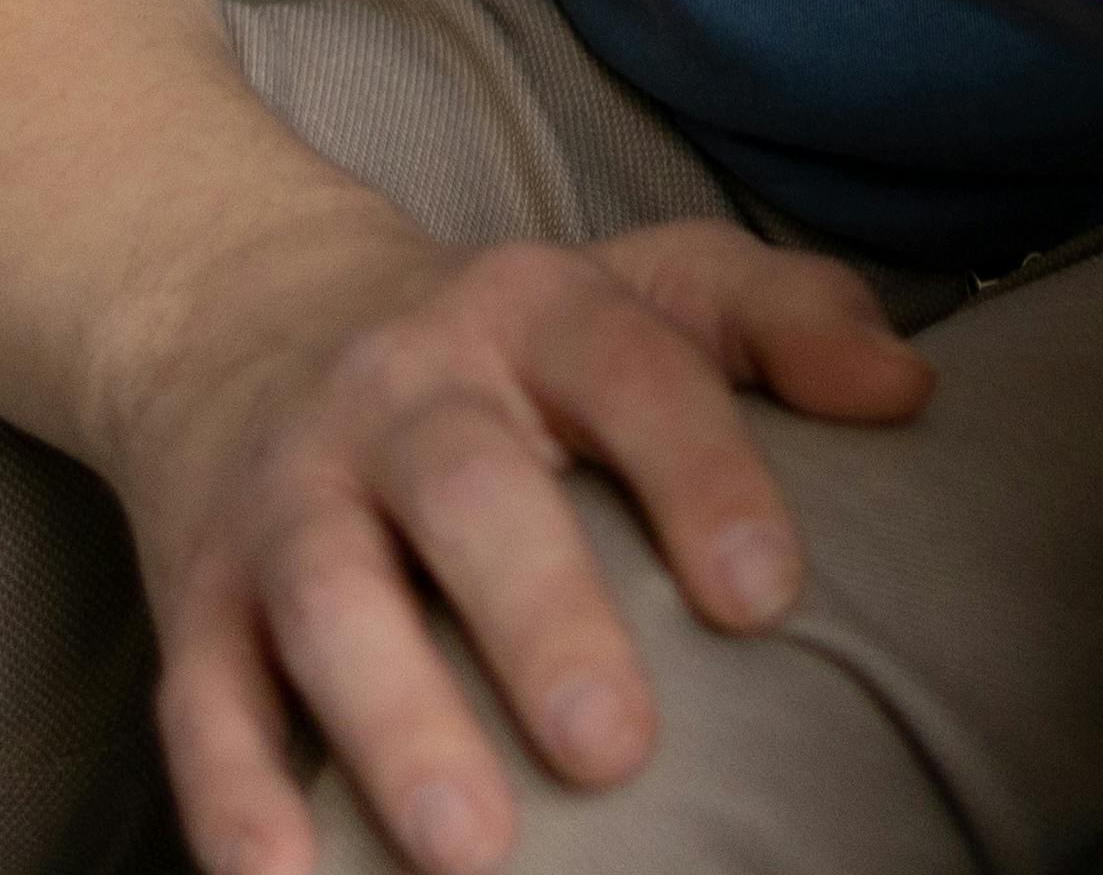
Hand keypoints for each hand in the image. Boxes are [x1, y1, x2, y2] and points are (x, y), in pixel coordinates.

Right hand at [97, 198, 937, 874]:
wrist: (238, 304)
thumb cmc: (502, 335)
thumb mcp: (647, 283)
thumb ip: (786, 318)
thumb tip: (905, 391)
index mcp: (533, 312)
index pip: (631, 374)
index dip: (700, 476)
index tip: (764, 598)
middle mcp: (402, 394)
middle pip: (466, 492)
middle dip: (538, 618)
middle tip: (617, 748)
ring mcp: (289, 494)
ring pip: (328, 600)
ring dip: (393, 724)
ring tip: (473, 846)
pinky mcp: (197, 592)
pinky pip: (201, 695)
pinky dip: (233, 795)